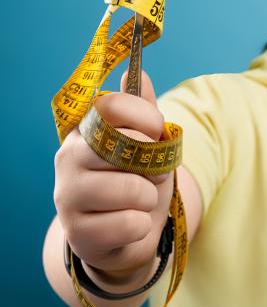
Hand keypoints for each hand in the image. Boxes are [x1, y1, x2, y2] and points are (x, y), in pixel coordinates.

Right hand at [53, 71, 173, 281]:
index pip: (111, 106)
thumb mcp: (146, 145)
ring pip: (132, 189)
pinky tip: (129, 226)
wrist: (125, 234)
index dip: (146, 116)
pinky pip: (130, 224)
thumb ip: (142, 111)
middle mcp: (68, 158)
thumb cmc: (137, 182)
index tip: (159, 131)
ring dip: (149, 198)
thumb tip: (139, 73)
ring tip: (139, 202)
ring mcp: (68, 196)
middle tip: (151, 175)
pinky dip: (141, 226)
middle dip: (154, 164)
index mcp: (85, 130)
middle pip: (125, 146)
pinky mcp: (77, 233)